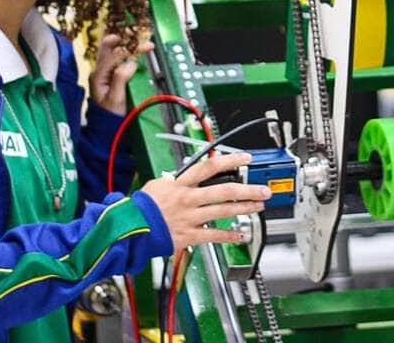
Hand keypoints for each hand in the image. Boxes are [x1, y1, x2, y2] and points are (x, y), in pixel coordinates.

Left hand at [89, 33, 153, 115]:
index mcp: (99, 75)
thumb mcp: (116, 99)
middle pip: (107, 44)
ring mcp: (103, 70)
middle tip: (138, 31)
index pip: (115, 54)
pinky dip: (123, 46)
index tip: (147, 46)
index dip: (132, 48)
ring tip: (135, 32)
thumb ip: (121, 79)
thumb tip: (130, 63)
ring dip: (122, 38)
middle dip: (123, 35)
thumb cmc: (110, 115)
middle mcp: (99, 70)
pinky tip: (131, 43)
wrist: (104, 125)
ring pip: (110, 47)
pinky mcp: (109, 73)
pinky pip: (114, 54)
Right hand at [140, 152, 272, 249]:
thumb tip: (185, 176)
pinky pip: (213, 235)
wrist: (129, 229)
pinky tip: (241, 235)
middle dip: (247, 190)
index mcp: (181, 183)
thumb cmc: (141, 207)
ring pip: (223, 211)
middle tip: (263, 190)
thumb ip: (175, 180)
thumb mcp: (157, 185)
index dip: (230, 160)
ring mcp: (190, 217)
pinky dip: (229, 236)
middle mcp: (189, 199)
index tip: (246, 157)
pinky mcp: (189, 235)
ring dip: (244, 208)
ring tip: (259, 206)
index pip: (210, 166)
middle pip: (224, 191)